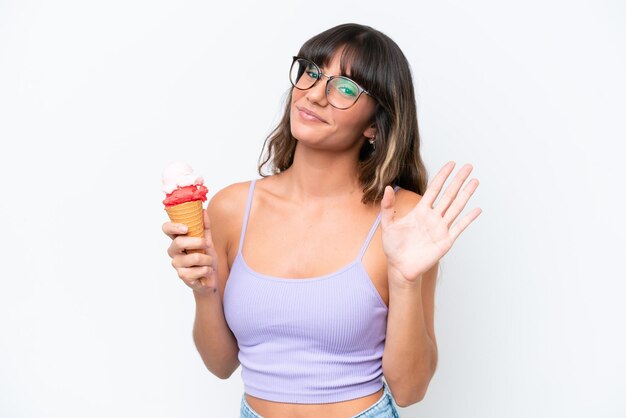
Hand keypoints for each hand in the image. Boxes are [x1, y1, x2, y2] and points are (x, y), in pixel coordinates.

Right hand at [162, 209, 218, 294]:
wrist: (211, 278)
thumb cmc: (206, 258)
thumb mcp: (207, 241)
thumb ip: (205, 227)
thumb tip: (203, 211)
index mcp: (177, 240)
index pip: (166, 229)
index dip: (173, 227)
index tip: (186, 228)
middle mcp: (174, 252)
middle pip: (178, 242)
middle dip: (197, 242)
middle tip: (207, 244)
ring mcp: (177, 265)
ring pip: (194, 257)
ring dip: (207, 259)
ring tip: (209, 262)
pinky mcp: (183, 276)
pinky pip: (199, 270)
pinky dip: (208, 270)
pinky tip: (206, 272)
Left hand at [380, 161, 481, 285]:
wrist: (400, 267)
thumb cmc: (393, 247)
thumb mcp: (388, 224)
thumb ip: (388, 206)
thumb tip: (388, 187)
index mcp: (421, 211)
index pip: (434, 189)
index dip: (442, 176)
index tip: (451, 164)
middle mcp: (433, 217)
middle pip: (449, 194)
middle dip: (458, 180)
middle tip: (468, 166)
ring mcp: (441, 228)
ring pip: (456, 207)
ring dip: (466, 194)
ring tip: (475, 181)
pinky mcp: (446, 241)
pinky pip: (459, 227)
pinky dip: (468, 218)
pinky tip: (477, 209)